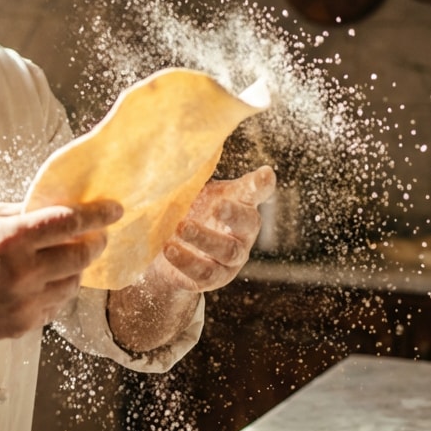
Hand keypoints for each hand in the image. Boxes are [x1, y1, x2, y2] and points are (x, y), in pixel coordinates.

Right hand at [0, 199, 123, 341]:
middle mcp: (22, 272)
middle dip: (95, 243)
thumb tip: (59, 206)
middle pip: (81, 256)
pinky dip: (53, 292)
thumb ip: (23, 214)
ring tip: (62, 260)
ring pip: (73, 284)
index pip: (70, 222)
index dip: (98, 214)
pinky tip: (38, 283)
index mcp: (11, 239)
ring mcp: (25, 302)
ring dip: (75, 269)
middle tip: (97, 236)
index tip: (115, 210)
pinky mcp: (24, 324)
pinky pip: (54, 305)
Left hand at [158, 164, 276, 292]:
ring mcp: (230, 258)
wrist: (166, 253)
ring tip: (181, 227)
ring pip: (227, 250)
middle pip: (248, 223)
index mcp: (239, 205)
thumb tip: (183, 152)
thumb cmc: (187, 212)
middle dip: (234, 214)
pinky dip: (187, 261)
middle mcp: (242, 232)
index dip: (260, 185)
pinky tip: (170, 249)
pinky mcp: (213, 278)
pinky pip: (204, 273)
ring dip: (204, 238)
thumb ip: (196, 175)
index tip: (265, 174)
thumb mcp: (193, 191)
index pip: (255, 192)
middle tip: (217, 205)